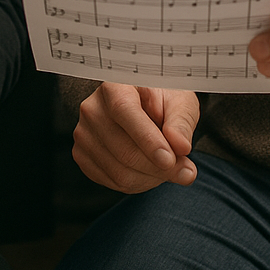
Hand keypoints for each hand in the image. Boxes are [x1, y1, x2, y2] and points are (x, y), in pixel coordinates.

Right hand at [73, 82, 199, 192]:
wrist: (144, 107)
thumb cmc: (163, 101)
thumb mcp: (180, 102)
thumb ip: (181, 122)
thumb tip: (180, 146)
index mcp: (115, 85)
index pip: (125, 112)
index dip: (147, 140)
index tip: (170, 159)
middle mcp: (93, 108)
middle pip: (124, 150)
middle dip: (160, 168)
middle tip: (186, 170)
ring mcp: (84, 133)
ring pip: (120, 172)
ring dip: (152, 178)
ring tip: (168, 167)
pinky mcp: (82, 155)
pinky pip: (113, 182)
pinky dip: (139, 183)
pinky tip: (150, 170)